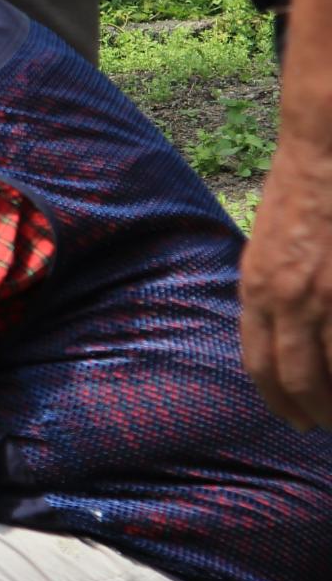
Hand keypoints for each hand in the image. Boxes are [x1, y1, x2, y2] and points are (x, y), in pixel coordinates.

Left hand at [241, 136, 331, 429]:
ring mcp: (327, 297)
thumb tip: (275, 329)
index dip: (277, 399)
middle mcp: (287, 299)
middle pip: (297, 378)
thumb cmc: (298, 194)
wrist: (326, 152)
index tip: (292, 418)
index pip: (260, 364)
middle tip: (325, 427)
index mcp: (256, 289)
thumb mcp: (263, 246)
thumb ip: (267, 291)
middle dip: (313, 411)